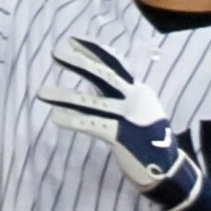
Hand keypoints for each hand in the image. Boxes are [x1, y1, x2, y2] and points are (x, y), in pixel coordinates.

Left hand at [38, 37, 203, 210]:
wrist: (169, 170)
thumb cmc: (150, 141)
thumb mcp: (139, 111)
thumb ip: (119, 96)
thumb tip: (96, 80)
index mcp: (138, 91)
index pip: (115, 63)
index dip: (94, 50)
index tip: (73, 39)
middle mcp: (135, 99)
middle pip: (104, 75)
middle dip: (79, 62)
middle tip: (55, 53)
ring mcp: (130, 117)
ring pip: (92, 103)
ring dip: (65, 96)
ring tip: (41, 92)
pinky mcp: (124, 137)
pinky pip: (94, 125)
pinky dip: (74, 120)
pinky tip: (56, 117)